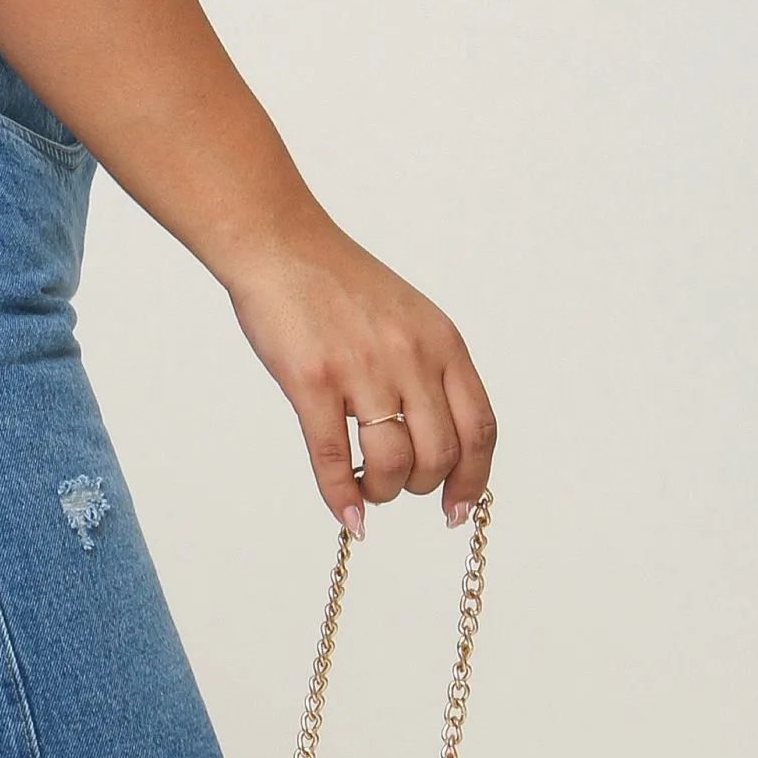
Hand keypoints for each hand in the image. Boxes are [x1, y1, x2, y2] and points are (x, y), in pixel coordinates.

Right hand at [223, 219, 496, 535]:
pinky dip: (342, 498)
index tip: (457, 506)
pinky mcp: (312, 380)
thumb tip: (439, 441)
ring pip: (392, 464)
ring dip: (382, 492)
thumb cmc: (336, 281)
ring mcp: (361, 369)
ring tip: (367, 487)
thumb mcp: (408, 316)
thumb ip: (429, 370)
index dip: (474, 479)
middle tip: (398, 484)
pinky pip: (335, 460)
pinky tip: (347, 514)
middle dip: (421, 485)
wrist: (277, 243)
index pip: (479, 429)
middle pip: (439, 455)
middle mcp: (410, 356)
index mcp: (441, 341)